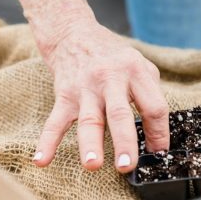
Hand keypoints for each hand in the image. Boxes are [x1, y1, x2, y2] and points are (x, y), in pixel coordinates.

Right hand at [32, 18, 169, 171]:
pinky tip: (41, 160)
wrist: (74, 34)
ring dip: (90, 144)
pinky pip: (55, 122)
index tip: (158, 153)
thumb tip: (158, 138)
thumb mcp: (139, 65)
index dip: (159, 133)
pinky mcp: (64, 96)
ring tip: (93, 165)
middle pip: (119, 113)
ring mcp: (85, 89)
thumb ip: (150, 95)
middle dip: (124, 141)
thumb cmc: (113, 57)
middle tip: (127, 166)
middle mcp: (110, 79)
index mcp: (135, 72)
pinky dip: (47, 142)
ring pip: (89, 119)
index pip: (153, 106)